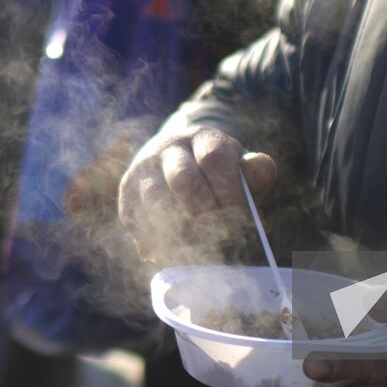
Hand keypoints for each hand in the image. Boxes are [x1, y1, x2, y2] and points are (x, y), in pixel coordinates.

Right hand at [117, 126, 275, 263]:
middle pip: (184, 180)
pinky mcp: (125, 195)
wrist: (172, 163)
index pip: (215, 158)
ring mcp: (142, 170)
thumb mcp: (238, 167)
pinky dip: (161, 242)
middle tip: (223, 237)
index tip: (244, 219)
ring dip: (183, 232)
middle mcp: (167, 149)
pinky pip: (140, 222)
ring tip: (202, 247)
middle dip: (207, 214)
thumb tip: (260, 172)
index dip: (231, 192)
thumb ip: (255, 171)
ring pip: (158, 203)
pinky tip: (179, 249)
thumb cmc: (215, 174)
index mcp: (202, 138)